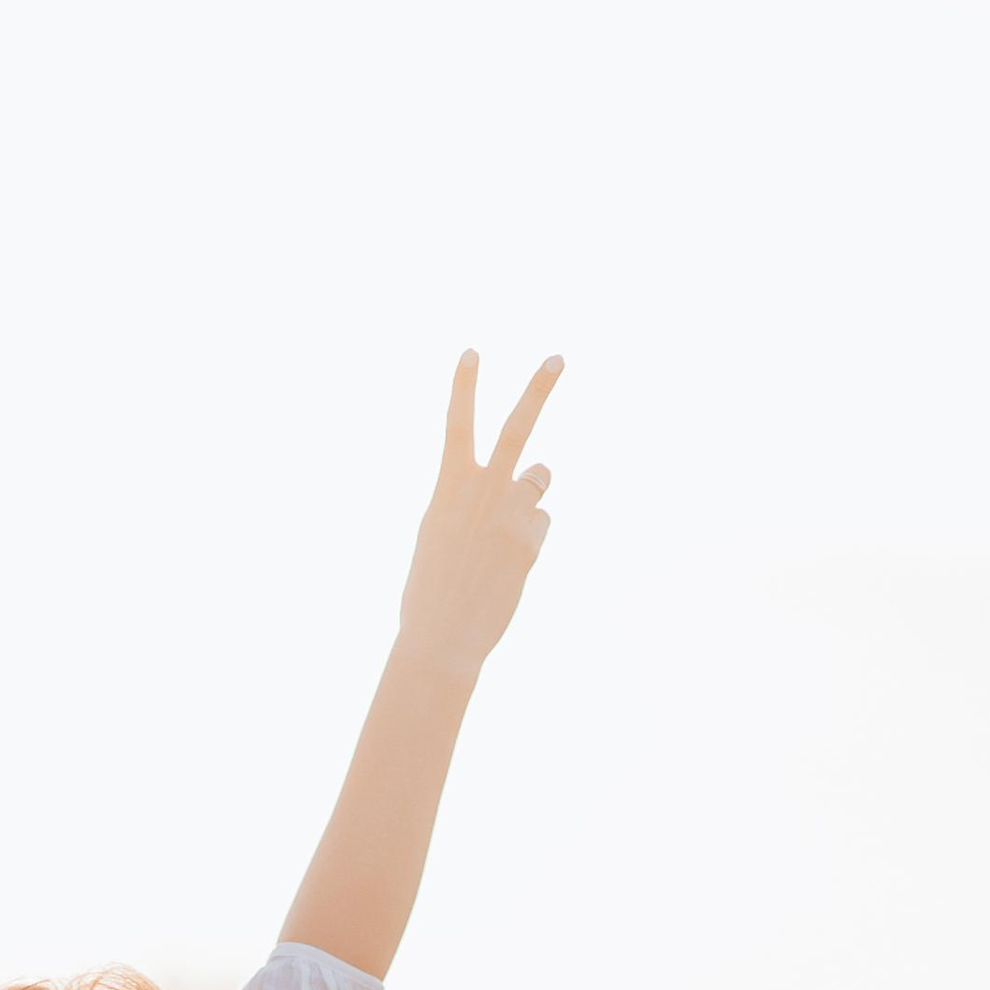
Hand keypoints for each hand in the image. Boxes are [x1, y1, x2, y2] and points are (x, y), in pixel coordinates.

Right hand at [399, 350, 560, 676]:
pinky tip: (508, 565)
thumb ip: (473, 498)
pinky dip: (529, 538)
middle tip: (558, 358)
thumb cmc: (431, 590)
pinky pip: (541, 522)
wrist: (442, 638)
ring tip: (501, 534)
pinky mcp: (532, 539)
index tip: (472, 352)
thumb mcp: (438, 533)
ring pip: (538, 480)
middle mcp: (483, 491)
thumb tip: (533, 481)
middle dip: (538, 388)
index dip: (465, 386)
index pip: (458, 424)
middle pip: (517, 428)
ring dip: (529, 493)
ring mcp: (510, 513)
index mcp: (450, 487)